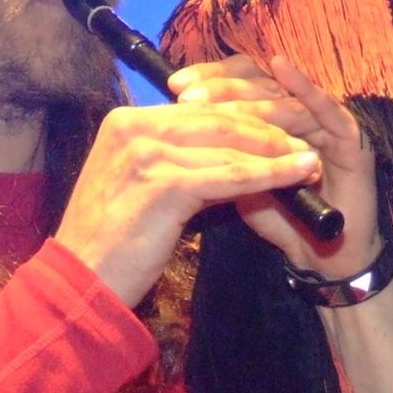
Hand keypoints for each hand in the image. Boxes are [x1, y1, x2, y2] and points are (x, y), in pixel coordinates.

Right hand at [54, 66, 323, 305]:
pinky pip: (229, 175)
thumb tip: (232, 157)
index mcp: (126, 122)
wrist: (82, 281)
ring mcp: (146, 153)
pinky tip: (295, 176)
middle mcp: (133, 128)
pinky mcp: (163, 184)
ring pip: (228, 146)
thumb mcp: (143, 187)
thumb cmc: (114, 242)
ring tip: (309, 161)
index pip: (199, 111)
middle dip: (267, 132)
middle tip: (304, 142)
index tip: (281, 132)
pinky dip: (267, 174)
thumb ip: (179, 163)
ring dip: (276, 153)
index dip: (245, 120)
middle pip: (217, 120)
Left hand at [168, 56, 381, 277]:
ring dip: (250, 95)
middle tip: (188, 95)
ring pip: (286, 98)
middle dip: (223, 87)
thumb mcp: (239, 185)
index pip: (243, 84)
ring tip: (216, 100)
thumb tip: (173, 130)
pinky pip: (328, 108)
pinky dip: (305, 87)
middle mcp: (302, 116)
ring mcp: (327, 125)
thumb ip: (218, 157)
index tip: (174, 86)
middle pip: (262, 85)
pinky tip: (281, 67)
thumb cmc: (283, 221)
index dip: (211, 79)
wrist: (324, 259)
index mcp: (276, 121)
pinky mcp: (352, 138)